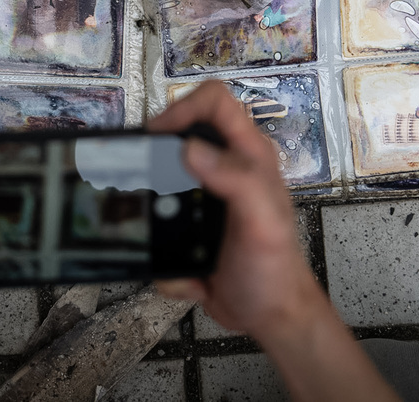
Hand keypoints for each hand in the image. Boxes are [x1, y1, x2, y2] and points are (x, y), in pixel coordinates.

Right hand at [149, 81, 324, 340]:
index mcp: (249, 156)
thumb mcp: (263, 223)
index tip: (158, 134)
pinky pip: (159, 218)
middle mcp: (226, 167)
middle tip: (142, 177)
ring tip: (152, 225)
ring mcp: (205, 194)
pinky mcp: (189, 223)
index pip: (215, 102)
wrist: (270, 317)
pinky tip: (178, 263)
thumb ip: (237, 180)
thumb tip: (191, 148)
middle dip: (157, 153)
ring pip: (162, 175)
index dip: (183, 107)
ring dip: (152, 200)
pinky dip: (158, 240)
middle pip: (181, 131)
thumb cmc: (276, 270)